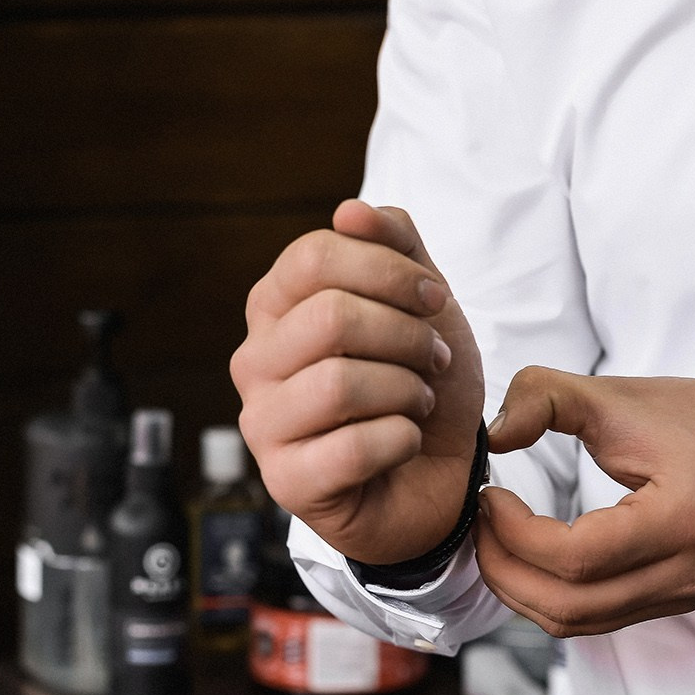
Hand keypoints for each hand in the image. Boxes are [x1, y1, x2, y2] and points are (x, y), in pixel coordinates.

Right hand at [231, 200, 486, 563]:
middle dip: (407, 335)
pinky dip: (403, 440)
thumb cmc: (418, 383)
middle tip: (434, 359)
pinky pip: (353, 447)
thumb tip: (349, 211)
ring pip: (338, 383)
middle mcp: (254, 362)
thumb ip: (393, 244)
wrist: (441, 473)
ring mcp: (263, 425)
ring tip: (420, 402)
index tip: (434, 298)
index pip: (313, 257)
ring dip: (407, 390)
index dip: (389, 271)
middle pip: (328, 317)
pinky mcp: (287, 482)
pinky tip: (405, 444)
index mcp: (274, 307)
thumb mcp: (420, 301)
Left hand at [476, 370, 694, 636]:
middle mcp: (685, 573)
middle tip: (479, 525)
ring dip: (522, 592)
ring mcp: (682, 595)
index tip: (490, 496)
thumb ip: (547, 397)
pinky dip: (552, 596)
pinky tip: (531, 557)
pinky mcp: (675, 600)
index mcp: (680, 521)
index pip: (576, 559)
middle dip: (505, 572)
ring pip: (578, 625)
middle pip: (570, 608)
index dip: (515, 535)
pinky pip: (598, 619)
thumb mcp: (623, 394)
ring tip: (496, 542)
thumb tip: (492, 434)